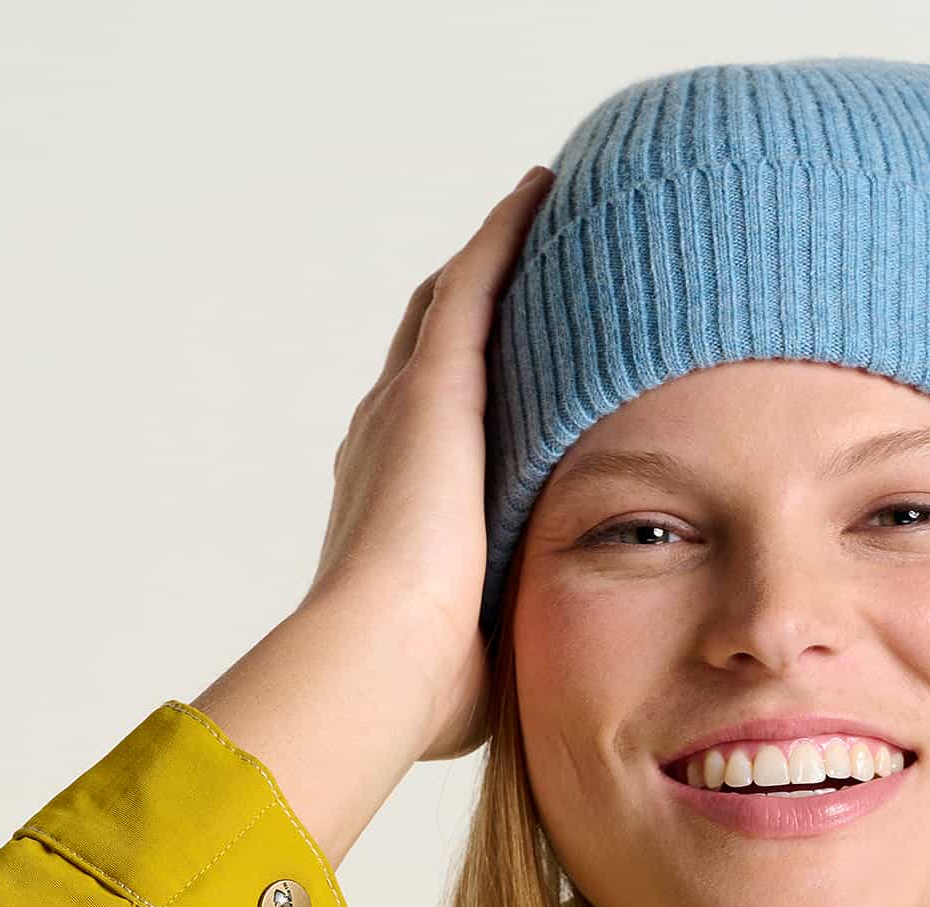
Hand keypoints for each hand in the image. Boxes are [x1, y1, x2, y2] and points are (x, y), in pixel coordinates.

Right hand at [302, 164, 553, 762]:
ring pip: (454, 307)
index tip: (511, 371)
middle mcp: (388, 443)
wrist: (383, 664)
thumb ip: (498, 644)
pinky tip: (541, 195)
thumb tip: (536, 682)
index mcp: (395, 508)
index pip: (436, 431)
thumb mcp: (473, 655)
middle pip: (438, 353)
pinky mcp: (433, 390)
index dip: (469, 393)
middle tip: (533, 274)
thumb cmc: (425, 689)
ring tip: (546, 215)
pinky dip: (504, 238)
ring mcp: (406, 410)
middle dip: (480, 314)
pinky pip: (472, 286)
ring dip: (496, 262)